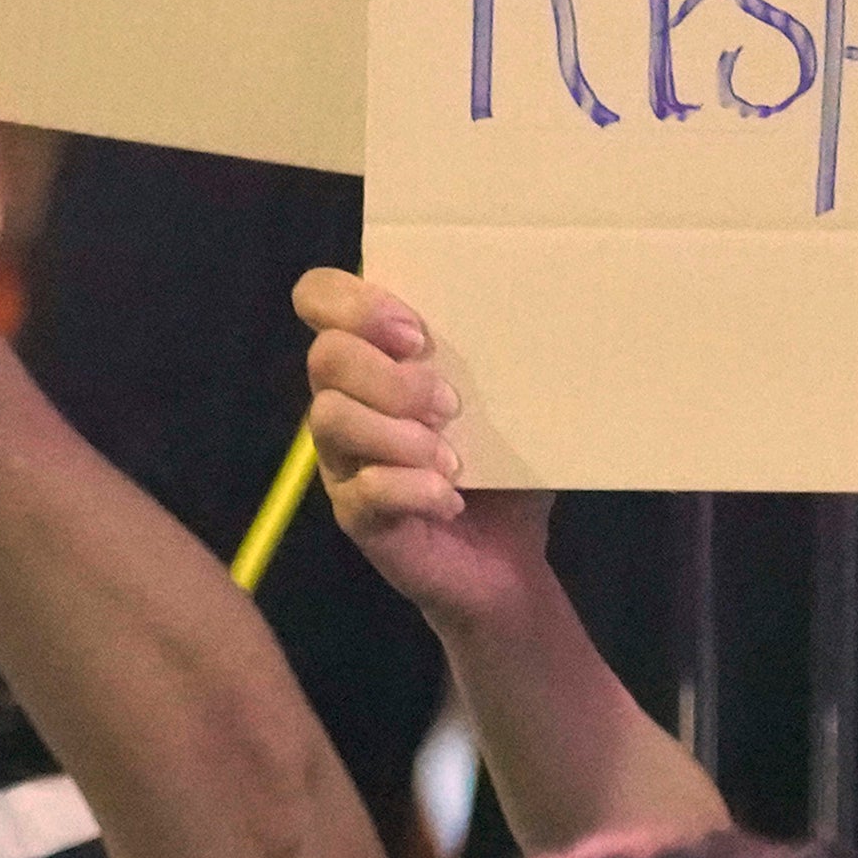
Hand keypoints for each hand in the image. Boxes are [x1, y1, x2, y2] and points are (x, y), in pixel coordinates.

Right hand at [286, 270, 560, 629]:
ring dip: (397, 433)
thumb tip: (537, 316)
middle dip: (390, 375)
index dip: (354, 303)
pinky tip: (450, 498)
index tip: (417, 333)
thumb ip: (499, 357)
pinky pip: (363, 488)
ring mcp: (343, 460)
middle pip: (326, 357)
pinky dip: (412, 489)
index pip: (319, 298)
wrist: (505, 559)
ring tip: (451, 459)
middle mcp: (344, 401)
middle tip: (450, 404)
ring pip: (330, 418)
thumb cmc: (500, 468)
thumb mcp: (507, 404)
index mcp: (373, 359)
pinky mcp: (356, 515)